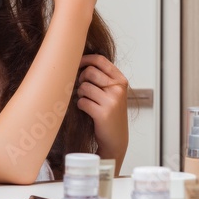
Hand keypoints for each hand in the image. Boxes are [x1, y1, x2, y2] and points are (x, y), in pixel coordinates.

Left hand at [77, 54, 128, 173]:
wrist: (116, 138)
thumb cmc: (111, 113)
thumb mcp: (113, 92)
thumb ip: (103, 77)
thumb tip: (80, 62)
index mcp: (120, 80)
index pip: (100, 60)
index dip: (85, 59)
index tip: (77, 63)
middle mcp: (118, 89)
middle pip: (90, 72)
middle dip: (81, 79)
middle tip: (83, 89)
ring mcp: (112, 101)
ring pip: (84, 87)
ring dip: (80, 94)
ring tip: (86, 100)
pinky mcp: (103, 113)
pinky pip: (82, 102)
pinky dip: (80, 105)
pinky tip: (87, 110)